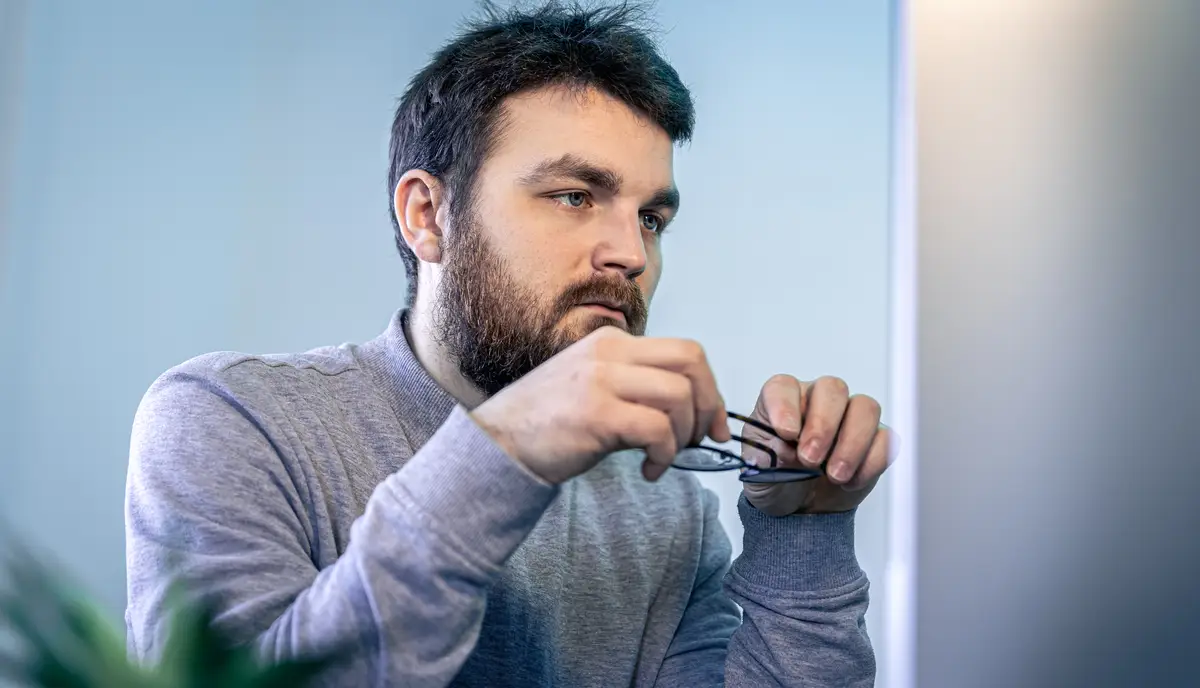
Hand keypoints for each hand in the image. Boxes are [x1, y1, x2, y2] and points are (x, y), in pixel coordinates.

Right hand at [469, 326, 731, 484]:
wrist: (495, 447)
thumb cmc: (546, 425)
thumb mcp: (593, 386)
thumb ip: (634, 385)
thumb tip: (690, 407)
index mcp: (610, 342)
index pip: (684, 351)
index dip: (709, 389)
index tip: (711, 424)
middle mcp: (608, 352)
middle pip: (692, 362)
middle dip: (709, 405)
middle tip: (701, 439)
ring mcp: (601, 380)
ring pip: (679, 396)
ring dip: (684, 436)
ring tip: (665, 458)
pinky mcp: (597, 413)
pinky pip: (658, 430)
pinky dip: (665, 456)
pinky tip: (649, 471)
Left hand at [742, 374, 894, 514]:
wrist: (796, 505)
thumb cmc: (775, 478)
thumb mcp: (758, 471)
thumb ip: (769, 456)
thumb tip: (790, 451)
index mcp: (782, 401)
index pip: (783, 387)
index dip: (785, 406)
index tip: (785, 433)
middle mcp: (817, 401)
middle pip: (832, 389)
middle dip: (823, 426)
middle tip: (810, 459)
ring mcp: (849, 417)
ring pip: (865, 408)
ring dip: (851, 444)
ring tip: (833, 475)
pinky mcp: (873, 440)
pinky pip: (885, 439)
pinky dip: (870, 463)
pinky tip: (850, 481)